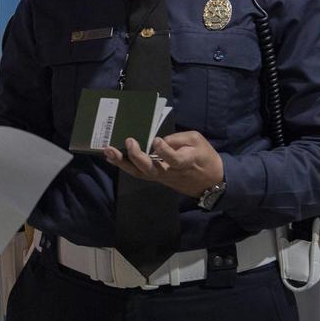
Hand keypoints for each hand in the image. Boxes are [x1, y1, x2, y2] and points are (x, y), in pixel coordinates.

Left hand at [102, 130, 223, 198]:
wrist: (210, 181)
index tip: (157, 140)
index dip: (165, 151)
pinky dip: (124, 165)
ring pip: (140, 173)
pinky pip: (138, 173)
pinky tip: (112, 157)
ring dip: (123, 163)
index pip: (174, 160)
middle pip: (151, 169)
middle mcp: (170, 172)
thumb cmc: (205, 157)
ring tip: (109, 151)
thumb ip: (178, 139)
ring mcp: (161, 177)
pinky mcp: (156, 178)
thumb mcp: (197, 141)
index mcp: (185, 161)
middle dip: (137, 156)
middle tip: (129, 141)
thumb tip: (159, 139)